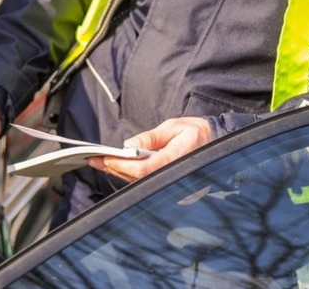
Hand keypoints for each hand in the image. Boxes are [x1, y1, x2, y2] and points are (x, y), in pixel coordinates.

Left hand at [88, 117, 211, 182]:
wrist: (215, 141)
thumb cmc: (195, 132)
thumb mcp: (173, 127)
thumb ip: (150, 138)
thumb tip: (128, 145)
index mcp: (175, 159)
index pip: (143, 168)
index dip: (122, 165)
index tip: (105, 158)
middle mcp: (171, 174)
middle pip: (136, 177)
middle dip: (113, 168)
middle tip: (94, 159)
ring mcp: (169, 180)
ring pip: (138, 181)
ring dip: (117, 171)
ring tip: (99, 162)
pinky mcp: (167, 181)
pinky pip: (143, 180)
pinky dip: (127, 173)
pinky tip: (115, 166)